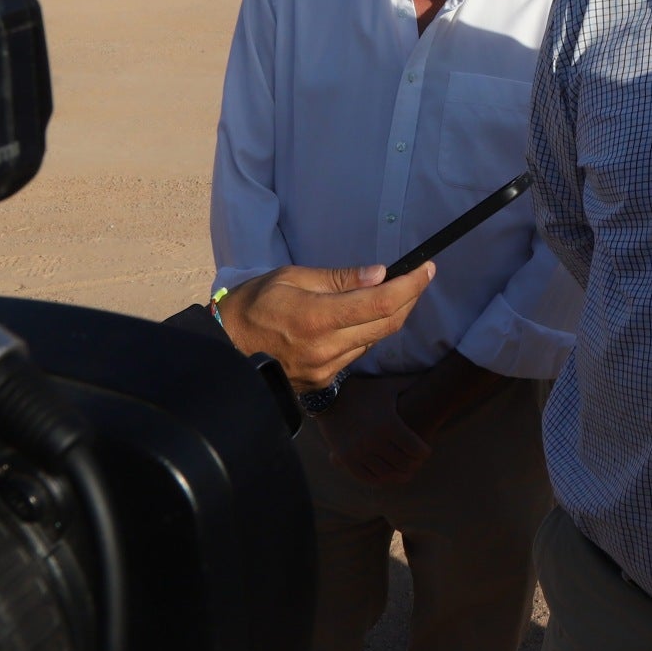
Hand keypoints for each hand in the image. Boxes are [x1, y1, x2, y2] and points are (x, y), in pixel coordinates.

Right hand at [216, 261, 436, 391]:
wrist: (224, 350)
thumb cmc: (253, 305)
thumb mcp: (292, 278)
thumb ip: (338, 279)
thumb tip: (379, 274)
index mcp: (316, 319)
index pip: (379, 304)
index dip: (410, 286)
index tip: (426, 268)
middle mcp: (326, 349)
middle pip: (387, 325)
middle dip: (409, 298)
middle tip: (418, 277)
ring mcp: (325, 370)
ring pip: (375, 341)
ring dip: (390, 316)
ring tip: (390, 292)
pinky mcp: (323, 382)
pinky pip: (357, 353)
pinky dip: (368, 333)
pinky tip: (362, 318)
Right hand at [316, 374, 431, 486]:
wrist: (330, 396)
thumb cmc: (367, 390)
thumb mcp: (391, 385)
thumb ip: (414, 383)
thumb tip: (438, 375)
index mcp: (389, 424)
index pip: (416, 449)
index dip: (424, 453)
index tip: (426, 451)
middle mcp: (374, 440)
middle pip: (403, 463)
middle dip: (414, 464)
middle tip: (417, 462)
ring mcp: (359, 451)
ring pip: (386, 474)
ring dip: (399, 475)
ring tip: (406, 471)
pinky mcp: (346, 459)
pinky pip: (367, 477)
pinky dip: (380, 480)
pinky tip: (387, 476)